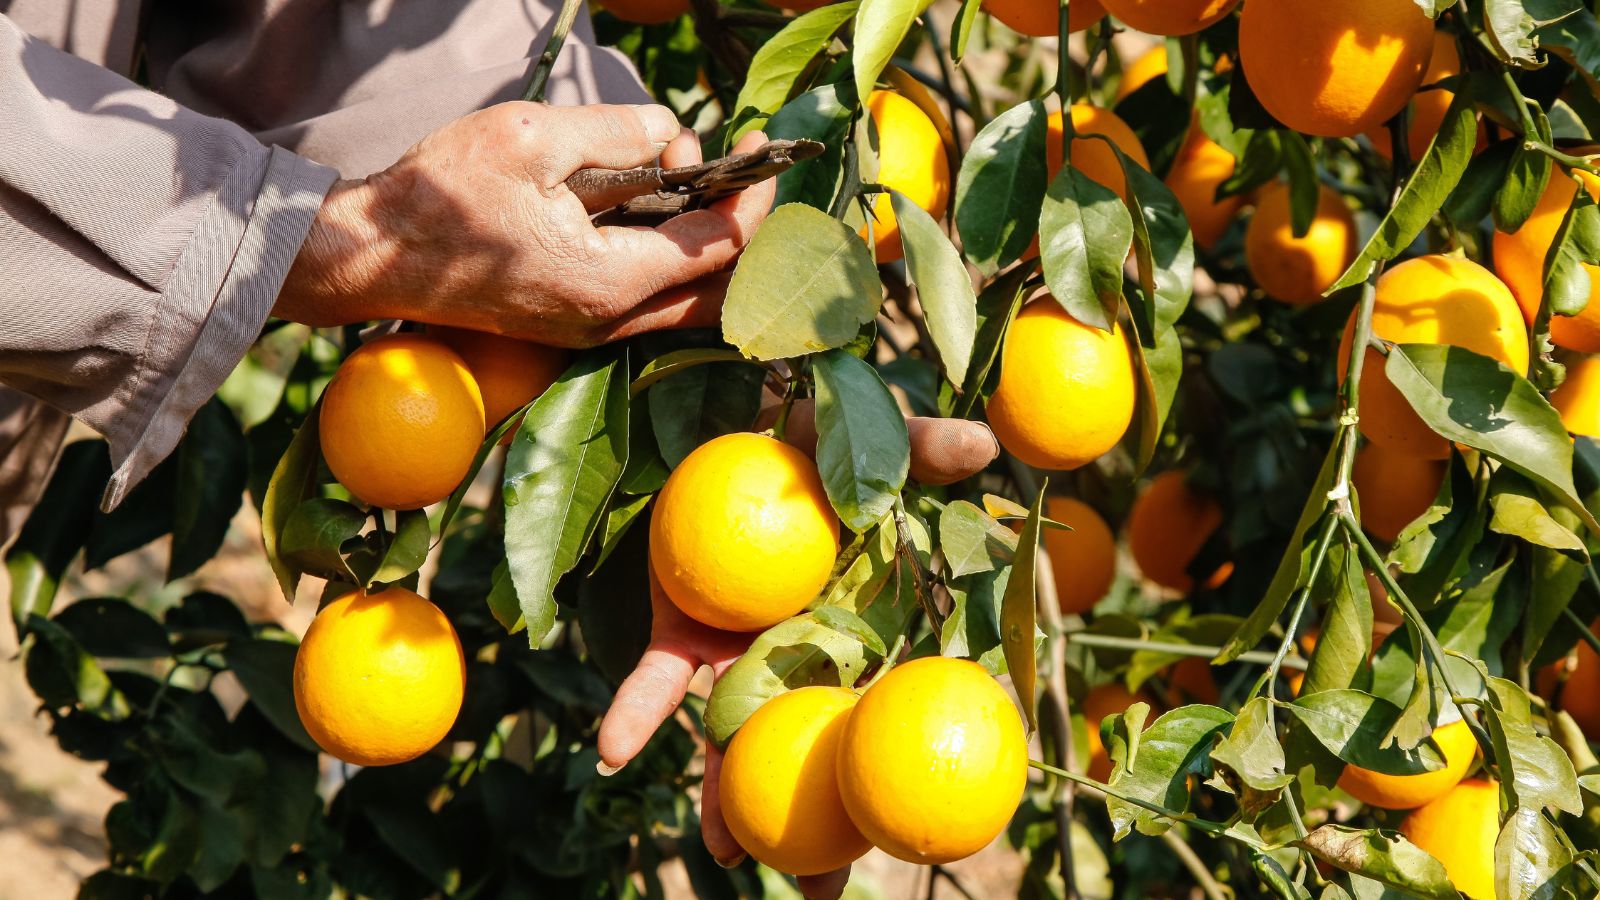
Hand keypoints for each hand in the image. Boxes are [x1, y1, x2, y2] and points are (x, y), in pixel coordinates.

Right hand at [275, 103, 774, 346]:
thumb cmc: (440, 197)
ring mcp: (590, 330)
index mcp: (611, 280)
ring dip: (706, 241)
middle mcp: (610, 320)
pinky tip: (656, 203)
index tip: (759, 147)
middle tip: (740, 167)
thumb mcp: (533, 137)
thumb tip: (673, 136)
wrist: (370, 257)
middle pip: (719, 289)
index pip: (721, 246)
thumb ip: (619, 132)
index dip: (752, 195)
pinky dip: (670, 256)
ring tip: (693, 171)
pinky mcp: (571, 323)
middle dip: (743, 225)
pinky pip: (649, 301)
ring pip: (686, 302)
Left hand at [596, 411, 997, 897]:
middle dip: (816, 826)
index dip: (899, 769)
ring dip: (726, 795)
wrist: (727, 426)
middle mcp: (804, 656)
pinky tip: (613, 750)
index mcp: (863, 631)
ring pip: (739, 738)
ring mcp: (741, 654)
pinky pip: (661, 680)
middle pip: (816, 751)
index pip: (889, 711)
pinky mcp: (681, 634)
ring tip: (724, 854)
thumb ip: (924, 448)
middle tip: (816, 892)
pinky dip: (639, 713)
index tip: (911, 837)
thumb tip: (988, 447)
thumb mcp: (874, 438)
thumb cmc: (818, 436)